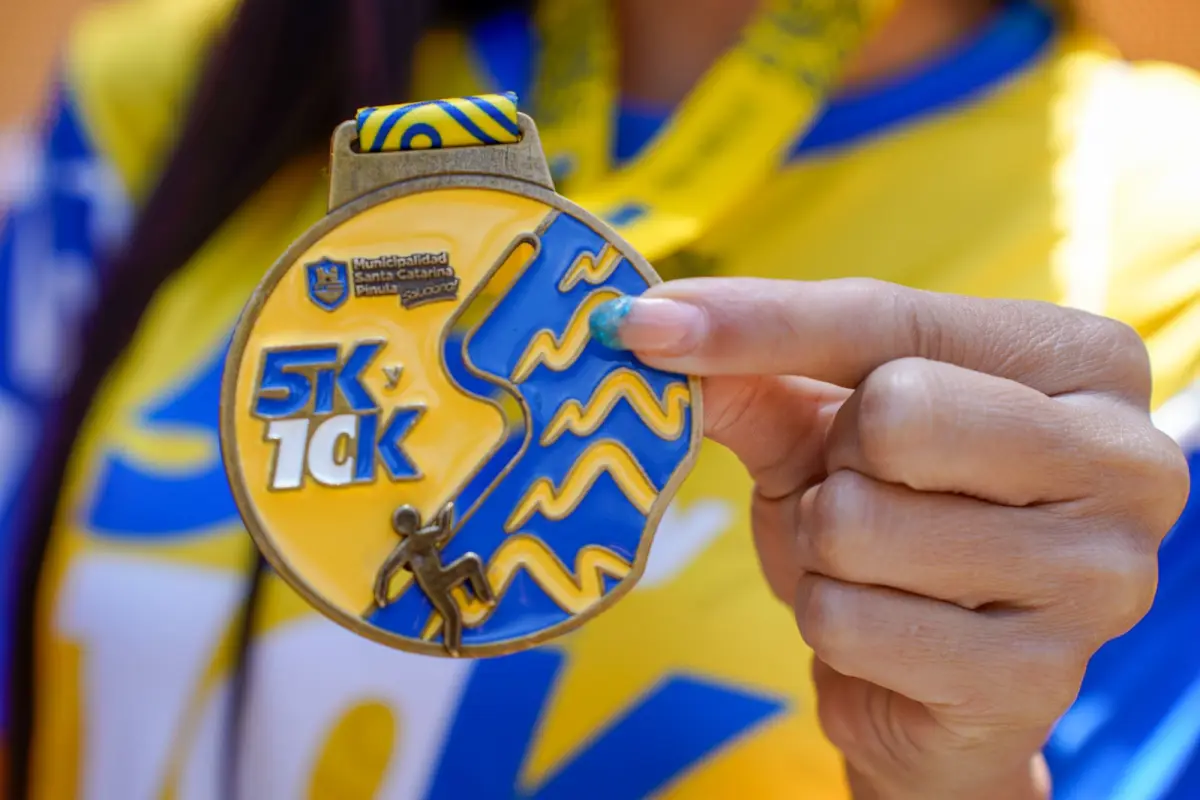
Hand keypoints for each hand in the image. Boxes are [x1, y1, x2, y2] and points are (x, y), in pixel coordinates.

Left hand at [591, 278, 1189, 798]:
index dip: (758, 320)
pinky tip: (884, 636)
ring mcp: (1098, 579)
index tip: (645, 322)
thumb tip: (651, 324)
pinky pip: (849, 623)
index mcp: (1084, 362)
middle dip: (833, 464)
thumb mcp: (825, 430)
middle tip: (857, 491)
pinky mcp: (1038, 681)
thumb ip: (753, 372)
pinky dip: (829, 625)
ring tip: (871, 569)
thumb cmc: (893, 525)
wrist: (929, 684)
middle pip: (893, 414)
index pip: (891, 318)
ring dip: (823, 553)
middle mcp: (1127, 461)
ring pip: (857, 525)